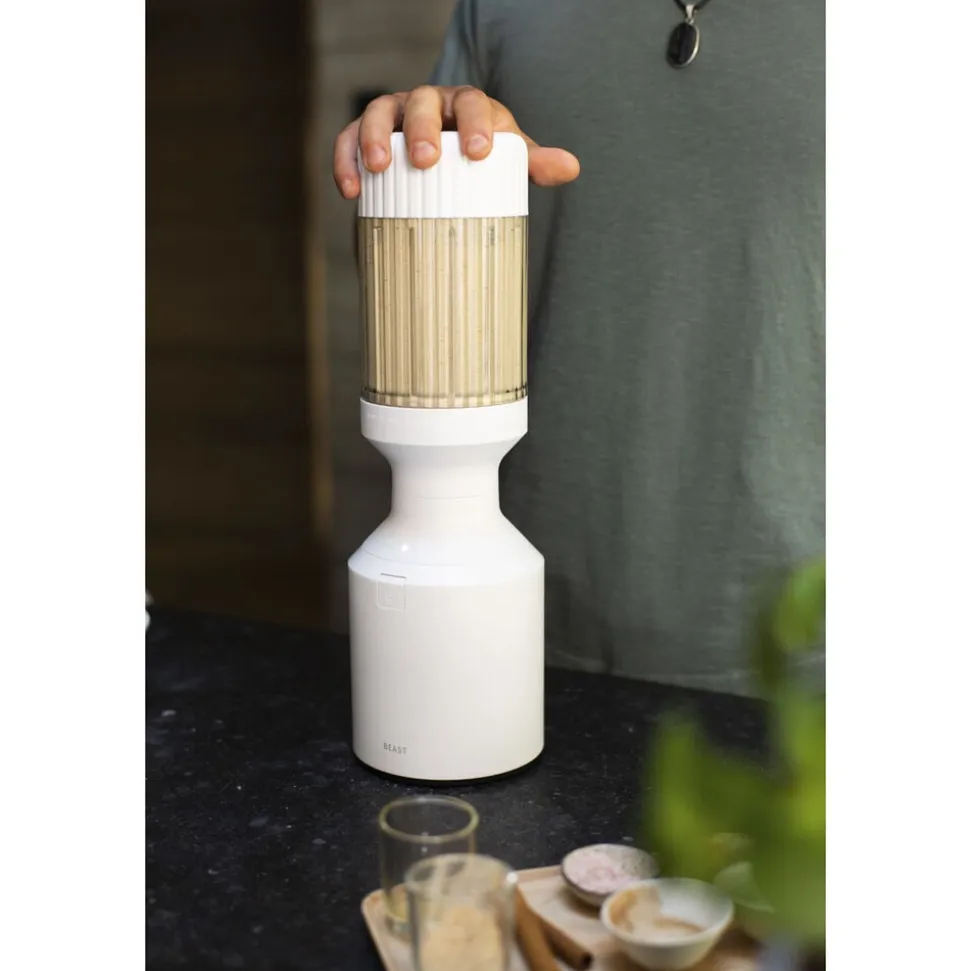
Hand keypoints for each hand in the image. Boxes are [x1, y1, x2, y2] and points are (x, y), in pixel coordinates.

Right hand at [333, 86, 579, 198]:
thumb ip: (534, 163)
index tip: (479, 152)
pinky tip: (350, 190)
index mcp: (466, 106)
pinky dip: (346, 160)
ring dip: (375, 137)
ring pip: (377, 112)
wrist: (448, 166)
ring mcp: (394, 118)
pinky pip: (349, 139)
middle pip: (421, 102)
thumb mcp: (509, 160)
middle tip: (426, 160)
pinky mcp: (366, 136)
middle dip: (422, 127)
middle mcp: (428, 104)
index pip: (472, 102)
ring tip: (380, 169)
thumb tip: (571, 168)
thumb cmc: (481, 159)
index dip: (475, 122)